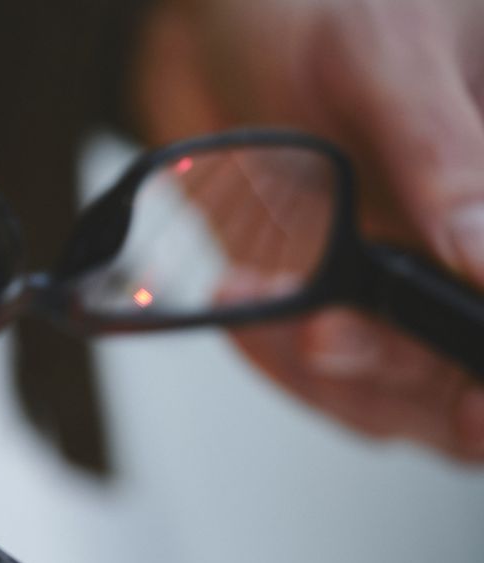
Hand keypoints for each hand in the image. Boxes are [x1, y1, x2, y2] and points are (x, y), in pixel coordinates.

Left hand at [133, 0, 483, 458]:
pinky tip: (238, 293)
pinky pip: (320, 381)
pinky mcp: (340, 309)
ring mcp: (408, 292)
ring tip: (248, 291)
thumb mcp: (389, 60)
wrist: (220, 32)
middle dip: (396, 368)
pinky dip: (273, 356)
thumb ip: (447, 157)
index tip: (469, 408)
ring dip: (320, 371)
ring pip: (394, 398)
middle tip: (319, 334)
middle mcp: (470, 254)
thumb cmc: (316, 12)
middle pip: (463, 376)